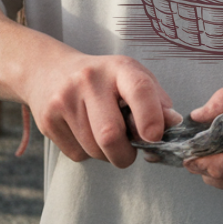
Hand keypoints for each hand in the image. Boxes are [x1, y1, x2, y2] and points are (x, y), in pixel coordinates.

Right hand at [18, 45, 180, 168]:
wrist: (49, 70)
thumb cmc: (102, 79)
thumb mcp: (131, 77)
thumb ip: (156, 100)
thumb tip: (174, 123)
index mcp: (118, 68)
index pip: (139, 89)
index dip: (151, 117)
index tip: (154, 137)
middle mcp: (89, 80)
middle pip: (110, 134)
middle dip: (125, 154)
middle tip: (129, 149)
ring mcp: (64, 100)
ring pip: (94, 150)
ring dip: (107, 154)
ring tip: (104, 135)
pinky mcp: (48, 120)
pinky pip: (77, 155)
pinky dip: (88, 153)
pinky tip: (85, 133)